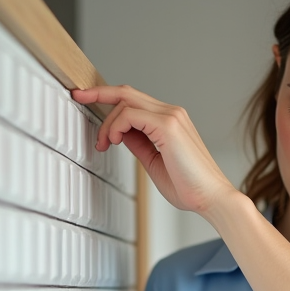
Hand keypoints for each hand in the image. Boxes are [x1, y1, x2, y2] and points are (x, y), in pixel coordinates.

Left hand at [71, 85, 239, 215]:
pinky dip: (116, 125)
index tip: (87, 100)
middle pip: (127, 92)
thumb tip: (120, 133)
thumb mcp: (154, 162)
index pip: (135, 100)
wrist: (212, 198)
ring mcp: (172, 116)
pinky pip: (130, 114)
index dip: (109, 98)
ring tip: (105, 144)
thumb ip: (138, 143)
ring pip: (126, 102)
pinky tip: (114, 141)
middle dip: (98, 93)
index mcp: (172, 121)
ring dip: (107, 122)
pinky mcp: (168, 126)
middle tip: (77, 96)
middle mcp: (173, 113)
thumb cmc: (190, 187)